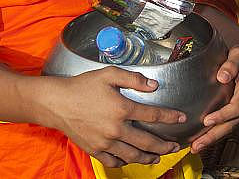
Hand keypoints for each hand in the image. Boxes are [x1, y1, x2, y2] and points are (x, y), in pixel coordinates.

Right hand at [46, 67, 184, 167]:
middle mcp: (116, 129)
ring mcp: (105, 142)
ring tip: (157, 157)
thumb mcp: (109, 74)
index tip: (182, 118)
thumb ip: (133, 79)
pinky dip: (125, 162)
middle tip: (174, 147)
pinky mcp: (94, 150)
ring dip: (148, 157)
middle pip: (147, 141)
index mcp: (122, 109)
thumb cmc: (83, 86)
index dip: (170, 117)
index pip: (153, 115)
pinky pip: (114, 162)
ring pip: (133, 155)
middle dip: (164, 145)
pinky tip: (131, 159)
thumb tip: (154, 86)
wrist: (57, 102)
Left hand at [190, 40, 238, 152]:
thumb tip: (222, 76)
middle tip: (196, 145)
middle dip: (214, 135)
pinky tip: (204, 138)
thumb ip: (232, 64)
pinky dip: (217, 133)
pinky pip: (230, 124)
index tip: (207, 121)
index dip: (222, 116)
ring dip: (213, 138)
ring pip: (231, 127)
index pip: (236, 107)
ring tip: (196, 147)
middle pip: (232, 123)